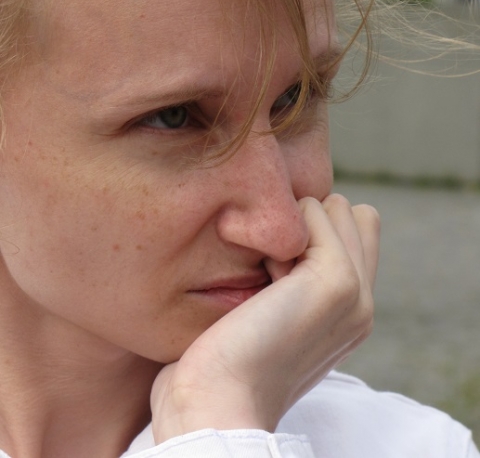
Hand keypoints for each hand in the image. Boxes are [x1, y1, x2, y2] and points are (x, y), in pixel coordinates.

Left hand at [150, 194, 379, 442]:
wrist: (219, 401)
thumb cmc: (230, 358)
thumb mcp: (275, 317)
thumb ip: (298, 283)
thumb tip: (291, 241)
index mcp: (350, 311)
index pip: (357, 231)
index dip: (317, 232)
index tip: (281, 271)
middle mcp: (362, 300)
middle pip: (351, 213)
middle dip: (310, 225)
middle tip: (276, 271)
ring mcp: (355, 292)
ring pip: (334, 206)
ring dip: (295, 227)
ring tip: (271, 277)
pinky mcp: (337, 281)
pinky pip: (314, 210)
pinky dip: (281, 232)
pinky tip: (265, 278)